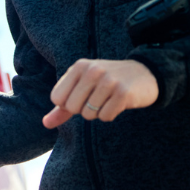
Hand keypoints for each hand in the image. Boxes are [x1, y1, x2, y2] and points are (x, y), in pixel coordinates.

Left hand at [42, 59, 157, 128]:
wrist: (145, 74)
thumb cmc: (108, 82)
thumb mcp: (83, 88)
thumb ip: (62, 106)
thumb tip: (45, 123)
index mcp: (79, 66)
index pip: (57, 98)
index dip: (69, 104)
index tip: (83, 96)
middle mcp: (92, 70)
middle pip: (72, 108)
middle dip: (84, 110)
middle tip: (98, 98)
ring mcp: (108, 80)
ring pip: (89, 115)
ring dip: (99, 113)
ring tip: (109, 99)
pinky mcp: (123, 92)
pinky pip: (106, 117)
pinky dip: (111, 115)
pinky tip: (118, 102)